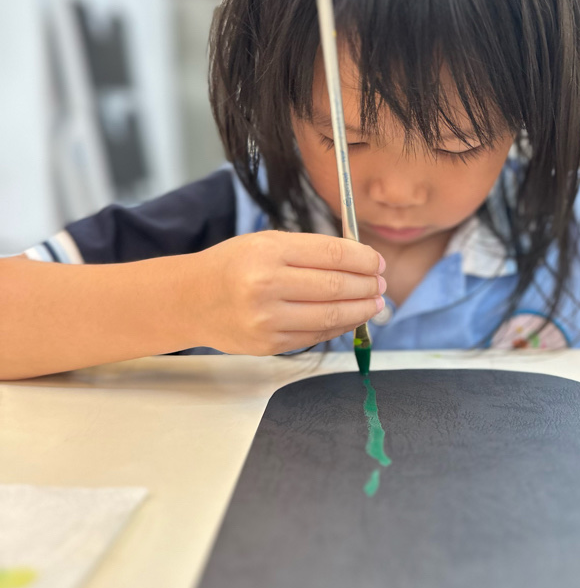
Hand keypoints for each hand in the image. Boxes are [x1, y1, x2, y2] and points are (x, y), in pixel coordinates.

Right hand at [192, 230, 384, 355]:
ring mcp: (267, 320)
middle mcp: (267, 286)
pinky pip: (316, 336)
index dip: (363, 259)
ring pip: (331, 316)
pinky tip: (350, 318)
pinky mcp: (269, 344)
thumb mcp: (265, 242)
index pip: (332, 254)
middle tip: (380, 284)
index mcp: (269, 251)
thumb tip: (360, 262)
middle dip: (367, 286)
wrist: (190, 299)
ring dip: (361, 310)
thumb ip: (310, 251)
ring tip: (374, 303)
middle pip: (336, 286)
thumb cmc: (232, 266)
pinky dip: (339, 327)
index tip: (377, 262)